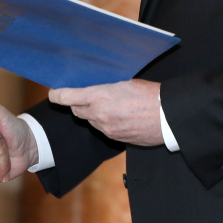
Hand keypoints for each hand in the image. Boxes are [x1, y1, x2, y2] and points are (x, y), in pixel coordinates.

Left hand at [48, 79, 163, 145]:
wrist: (169, 117)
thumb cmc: (151, 95)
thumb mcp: (125, 83)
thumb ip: (106, 89)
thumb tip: (97, 91)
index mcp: (100, 97)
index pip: (69, 97)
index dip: (58, 96)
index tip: (53, 95)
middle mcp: (100, 115)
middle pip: (77, 111)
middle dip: (78, 104)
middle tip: (84, 97)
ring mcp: (107, 129)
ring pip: (91, 121)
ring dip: (94, 114)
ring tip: (110, 106)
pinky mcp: (116, 139)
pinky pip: (104, 130)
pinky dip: (106, 123)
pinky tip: (119, 116)